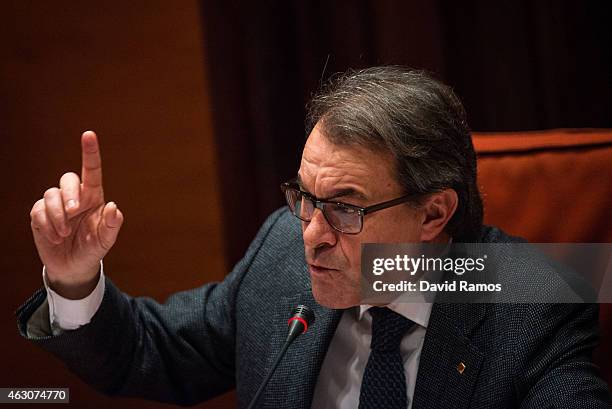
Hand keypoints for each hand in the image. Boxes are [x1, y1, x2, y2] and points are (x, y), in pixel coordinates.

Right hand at [30, 131, 123, 298]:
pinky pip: (38, 210)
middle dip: (69, 193)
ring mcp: (56, 204)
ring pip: (51, 194)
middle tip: (74, 210)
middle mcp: (75, 196)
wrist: (73, 267)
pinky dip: (47, 224)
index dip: (90, 152)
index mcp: (94, 197)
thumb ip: (111, 225)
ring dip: (58, 215)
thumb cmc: (92, 249)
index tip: (89, 134)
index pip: (92, 171)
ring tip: (64, 234)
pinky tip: (55, 236)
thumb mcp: (105, 241)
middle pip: (68, 179)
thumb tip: (113, 207)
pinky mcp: (40, 214)